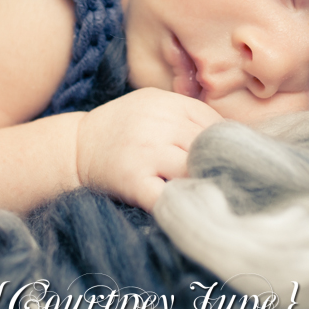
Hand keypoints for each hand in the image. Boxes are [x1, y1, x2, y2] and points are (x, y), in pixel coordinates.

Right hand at [75, 88, 222, 211]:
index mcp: (165, 103)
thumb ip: (186, 115)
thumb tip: (233, 135)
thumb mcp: (152, 107)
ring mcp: (146, 152)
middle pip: (207, 147)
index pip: (213, 122)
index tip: (231, 159)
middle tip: (227, 180)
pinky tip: (186, 204)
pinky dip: (182, 203)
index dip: (226, 143)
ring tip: (207, 192)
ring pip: (194, 170)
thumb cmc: (121, 129)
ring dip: (202, 183)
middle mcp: (157, 124)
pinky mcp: (134, 180)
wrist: (74, 147)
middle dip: (218, 164)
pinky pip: (170, 196)